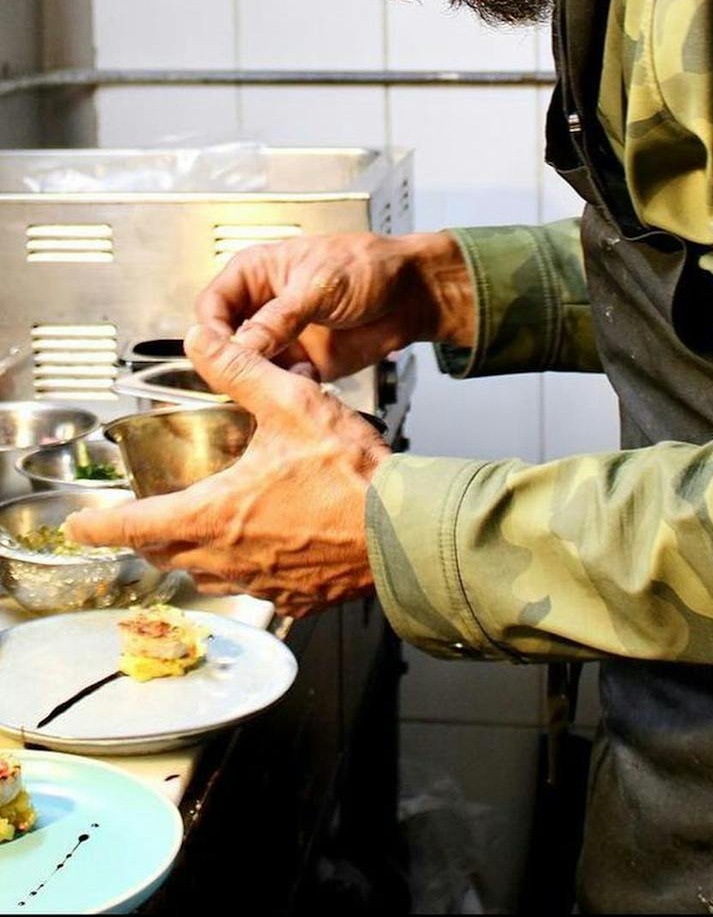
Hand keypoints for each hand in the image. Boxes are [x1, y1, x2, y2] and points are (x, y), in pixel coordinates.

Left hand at [63, 325, 391, 615]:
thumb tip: (202, 341)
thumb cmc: (353, 476)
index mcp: (217, 514)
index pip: (136, 526)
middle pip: (166, 556)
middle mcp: (230, 557)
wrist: (404, 529)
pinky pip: (255, 588)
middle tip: (141, 522)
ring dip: (193, 556)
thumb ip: (240, 371)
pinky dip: (246, 570)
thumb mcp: (291, 404)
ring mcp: (264, 583)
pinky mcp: (297, 596)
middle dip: (147, 538)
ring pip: (206, 576)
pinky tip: (268, 548)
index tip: (82, 525)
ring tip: (203, 531)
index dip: (100, 525)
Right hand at [194, 230, 474, 379]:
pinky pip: (277, 383)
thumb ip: (278, 318)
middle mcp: (262, 306)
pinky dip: (284, 389)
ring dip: (259, 379)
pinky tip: (305, 382)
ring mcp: (281, 337)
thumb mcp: (318, 287)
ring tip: (281, 378)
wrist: (412, 293)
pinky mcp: (302, 362)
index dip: (211, 332)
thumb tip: (240, 346)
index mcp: (256, 273)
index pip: (211, 307)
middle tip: (246, 376)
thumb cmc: (369, 267)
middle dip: (231, 361)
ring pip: (247, 367)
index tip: (221, 355)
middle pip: (223, 342)